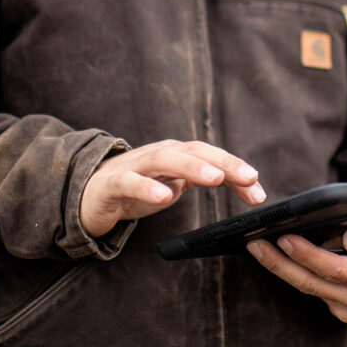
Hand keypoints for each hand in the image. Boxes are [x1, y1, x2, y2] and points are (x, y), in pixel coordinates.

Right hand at [80, 140, 264, 236]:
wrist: (88, 194)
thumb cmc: (137, 187)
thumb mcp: (175, 185)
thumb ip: (204, 180)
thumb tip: (247, 185)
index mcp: (176, 153)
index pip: (211, 155)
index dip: (236, 168)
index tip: (258, 188)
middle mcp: (159, 154)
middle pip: (195, 150)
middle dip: (224, 162)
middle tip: (249, 177)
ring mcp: (135, 166)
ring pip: (166, 159)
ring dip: (192, 166)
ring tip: (214, 178)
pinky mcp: (113, 183)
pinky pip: (131, 182)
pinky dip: (148, 187)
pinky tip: (165, 196)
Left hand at [247, 229, 346, 325]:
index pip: (336, 269)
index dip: (308, 255)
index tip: (286, 238)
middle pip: (312, 283)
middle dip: (279, 263)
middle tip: (254, 243)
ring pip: (309, 288)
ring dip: (281, 268)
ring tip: (258, 246)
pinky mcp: (340, 308)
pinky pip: (315, 288)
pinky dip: (296, 272)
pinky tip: (281, 254)